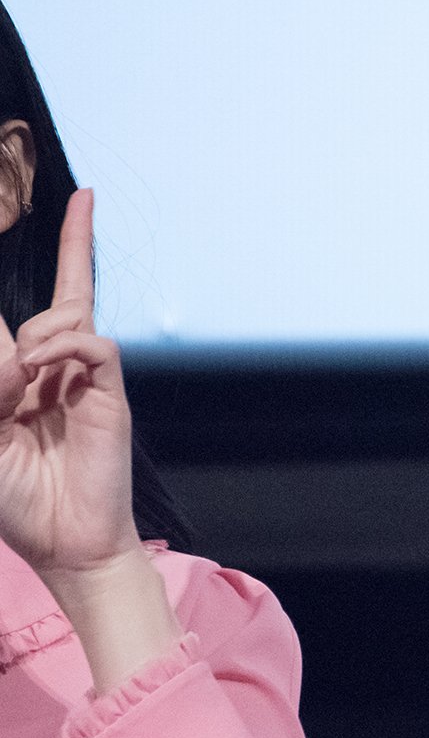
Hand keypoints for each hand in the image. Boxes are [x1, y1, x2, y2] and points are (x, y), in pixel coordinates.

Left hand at [0, 189, 143, 583]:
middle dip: (75, 240)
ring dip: (33, 337)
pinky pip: (91, 342)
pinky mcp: (110, 393)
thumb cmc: (14, 499)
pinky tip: (41, 368)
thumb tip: (21, 347)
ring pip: (63, 316)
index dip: (55, 268)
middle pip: (60, 292)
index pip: (8, 317)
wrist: (65, 542)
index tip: (75, 215)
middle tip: (84, 195)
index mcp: (15, 378)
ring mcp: (83, 378)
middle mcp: (52, 368)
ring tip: (18, 388)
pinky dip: (64, 345)